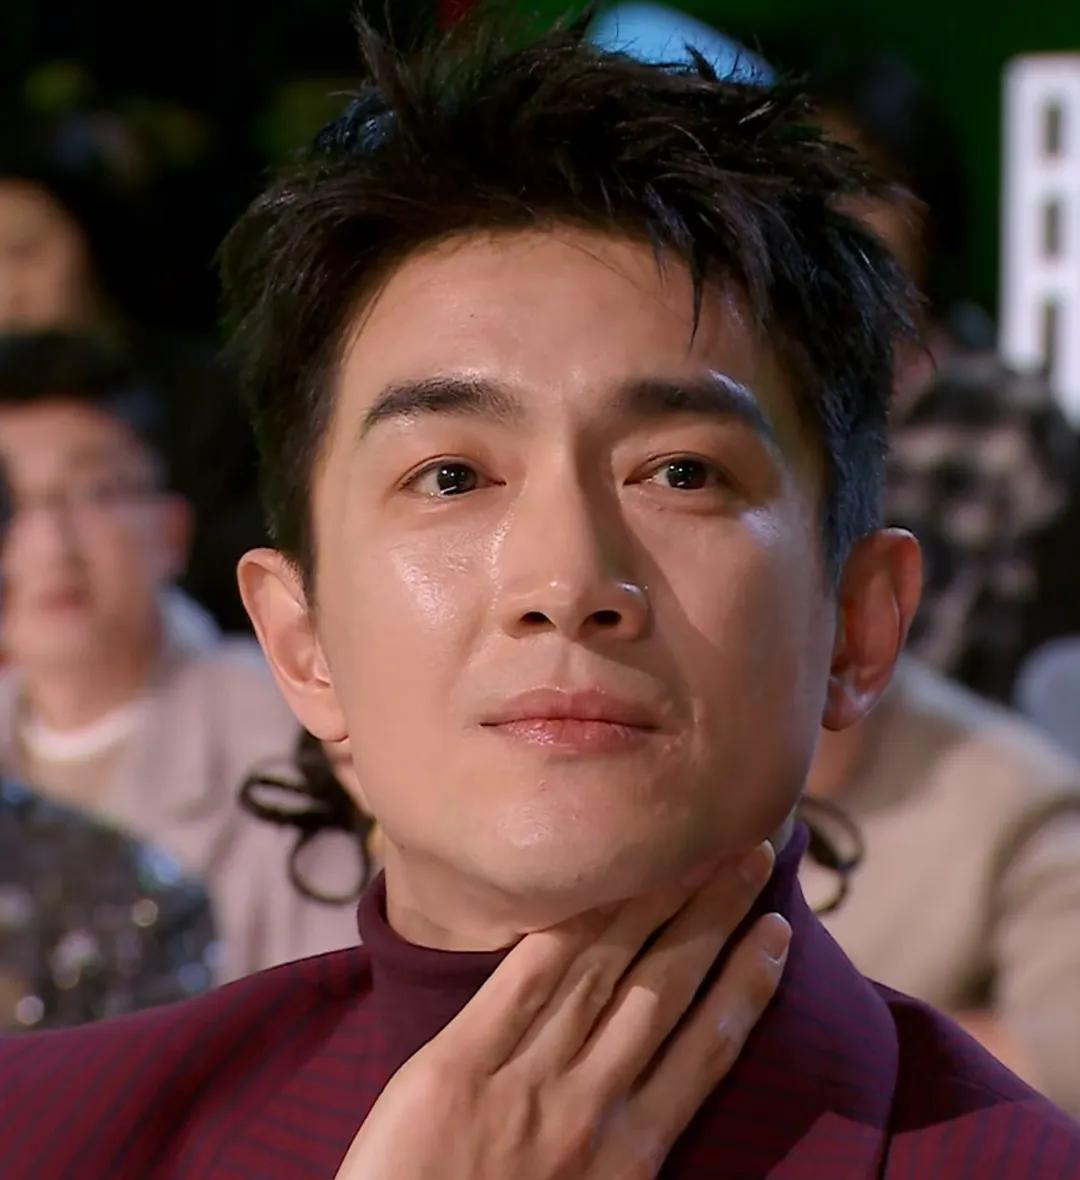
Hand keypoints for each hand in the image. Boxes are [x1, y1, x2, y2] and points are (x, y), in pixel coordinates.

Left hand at [334, 842, 790, 1178]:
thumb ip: (634, 1152)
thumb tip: (670, 1085)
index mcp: (632, 1156)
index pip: (708, 1049)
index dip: (746, 982)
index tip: (776, 929)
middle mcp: (591, 1109)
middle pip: (666, 988)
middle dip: (714, 915)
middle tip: (751, 854)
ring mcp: (525, 1082)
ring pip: (606, 970)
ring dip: (655, 902)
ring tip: (692, 851)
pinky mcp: (457, 1065)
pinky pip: (524, 980)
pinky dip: (567, 927)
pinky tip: (599, 881)